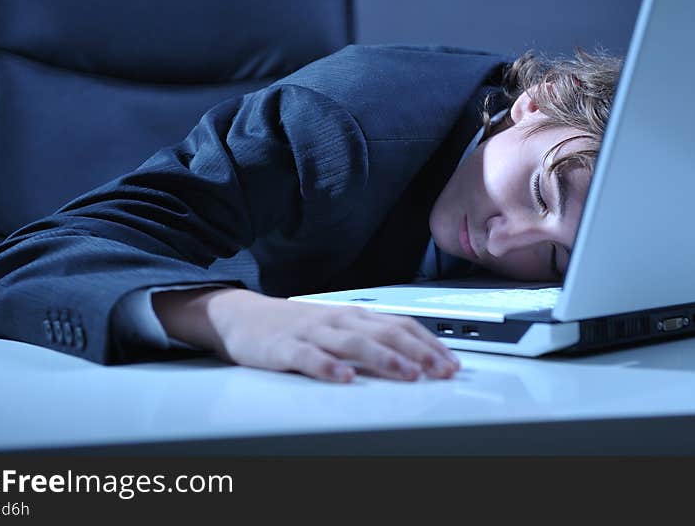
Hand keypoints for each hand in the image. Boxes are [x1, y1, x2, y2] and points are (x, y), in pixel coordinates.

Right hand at [153, 287, 459, 382]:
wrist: (243, 316)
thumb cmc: (294, 325)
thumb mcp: (337, 325)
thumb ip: (370, 337)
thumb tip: (415, 353)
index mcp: (353, 316)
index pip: (400, 325)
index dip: (428, 343)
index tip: (451, 362)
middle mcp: (338, 320)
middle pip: (384, 333)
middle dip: (417, 352)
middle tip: (440, 371)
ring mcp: (312, 333)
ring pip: (353, 344)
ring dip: (383, 358)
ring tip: (406, 373)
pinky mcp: (286, 348)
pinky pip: (309, 358)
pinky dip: (329, 367)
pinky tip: (344, 379)